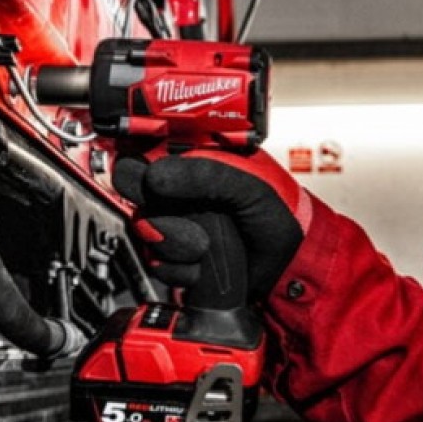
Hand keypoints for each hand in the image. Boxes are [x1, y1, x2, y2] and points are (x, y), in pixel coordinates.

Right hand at [113, 149, 309, 303]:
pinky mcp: (174, 257)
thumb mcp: (246, 183)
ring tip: (206, 245)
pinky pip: (155, 262)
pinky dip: (178, 269)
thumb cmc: (278, 211)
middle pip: (133, 194)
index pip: (143, 151)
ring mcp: (173, 222)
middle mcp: (176, 188)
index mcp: (192, 159)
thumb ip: (203, 174)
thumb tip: (156, 176)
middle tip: (188, 218)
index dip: (138, 167)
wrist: (289, 263)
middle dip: (158, 211)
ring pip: (142, 230)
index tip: (152, 183)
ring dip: (173, 243)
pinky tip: (203, 266)